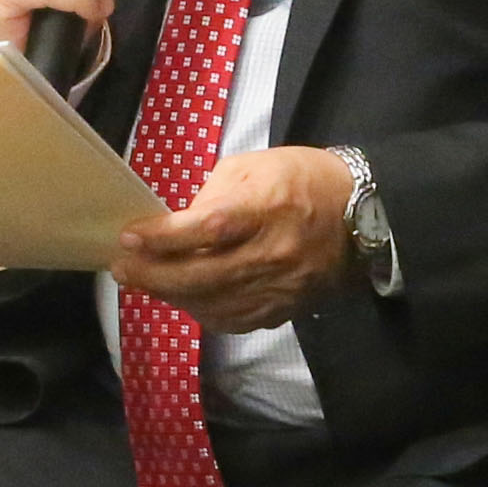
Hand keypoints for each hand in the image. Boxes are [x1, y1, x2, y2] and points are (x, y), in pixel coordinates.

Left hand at [111, 148, 356, 335]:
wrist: (365, 216)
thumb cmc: (303, 180)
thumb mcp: (255, 167)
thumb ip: (213, 196)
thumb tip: (176, 226)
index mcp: (267, 209)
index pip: (208, 229)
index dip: (164, 237)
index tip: (129, 236)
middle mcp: (273, 254)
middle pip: (202, 277)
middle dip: (154, 276)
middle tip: (122, 269)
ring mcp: (280, 288)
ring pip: (213, 305)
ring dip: (171, 296)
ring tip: (144, 282)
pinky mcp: (284, 309)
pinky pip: (233, 320)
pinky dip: (201, 310)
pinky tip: (183, 298)